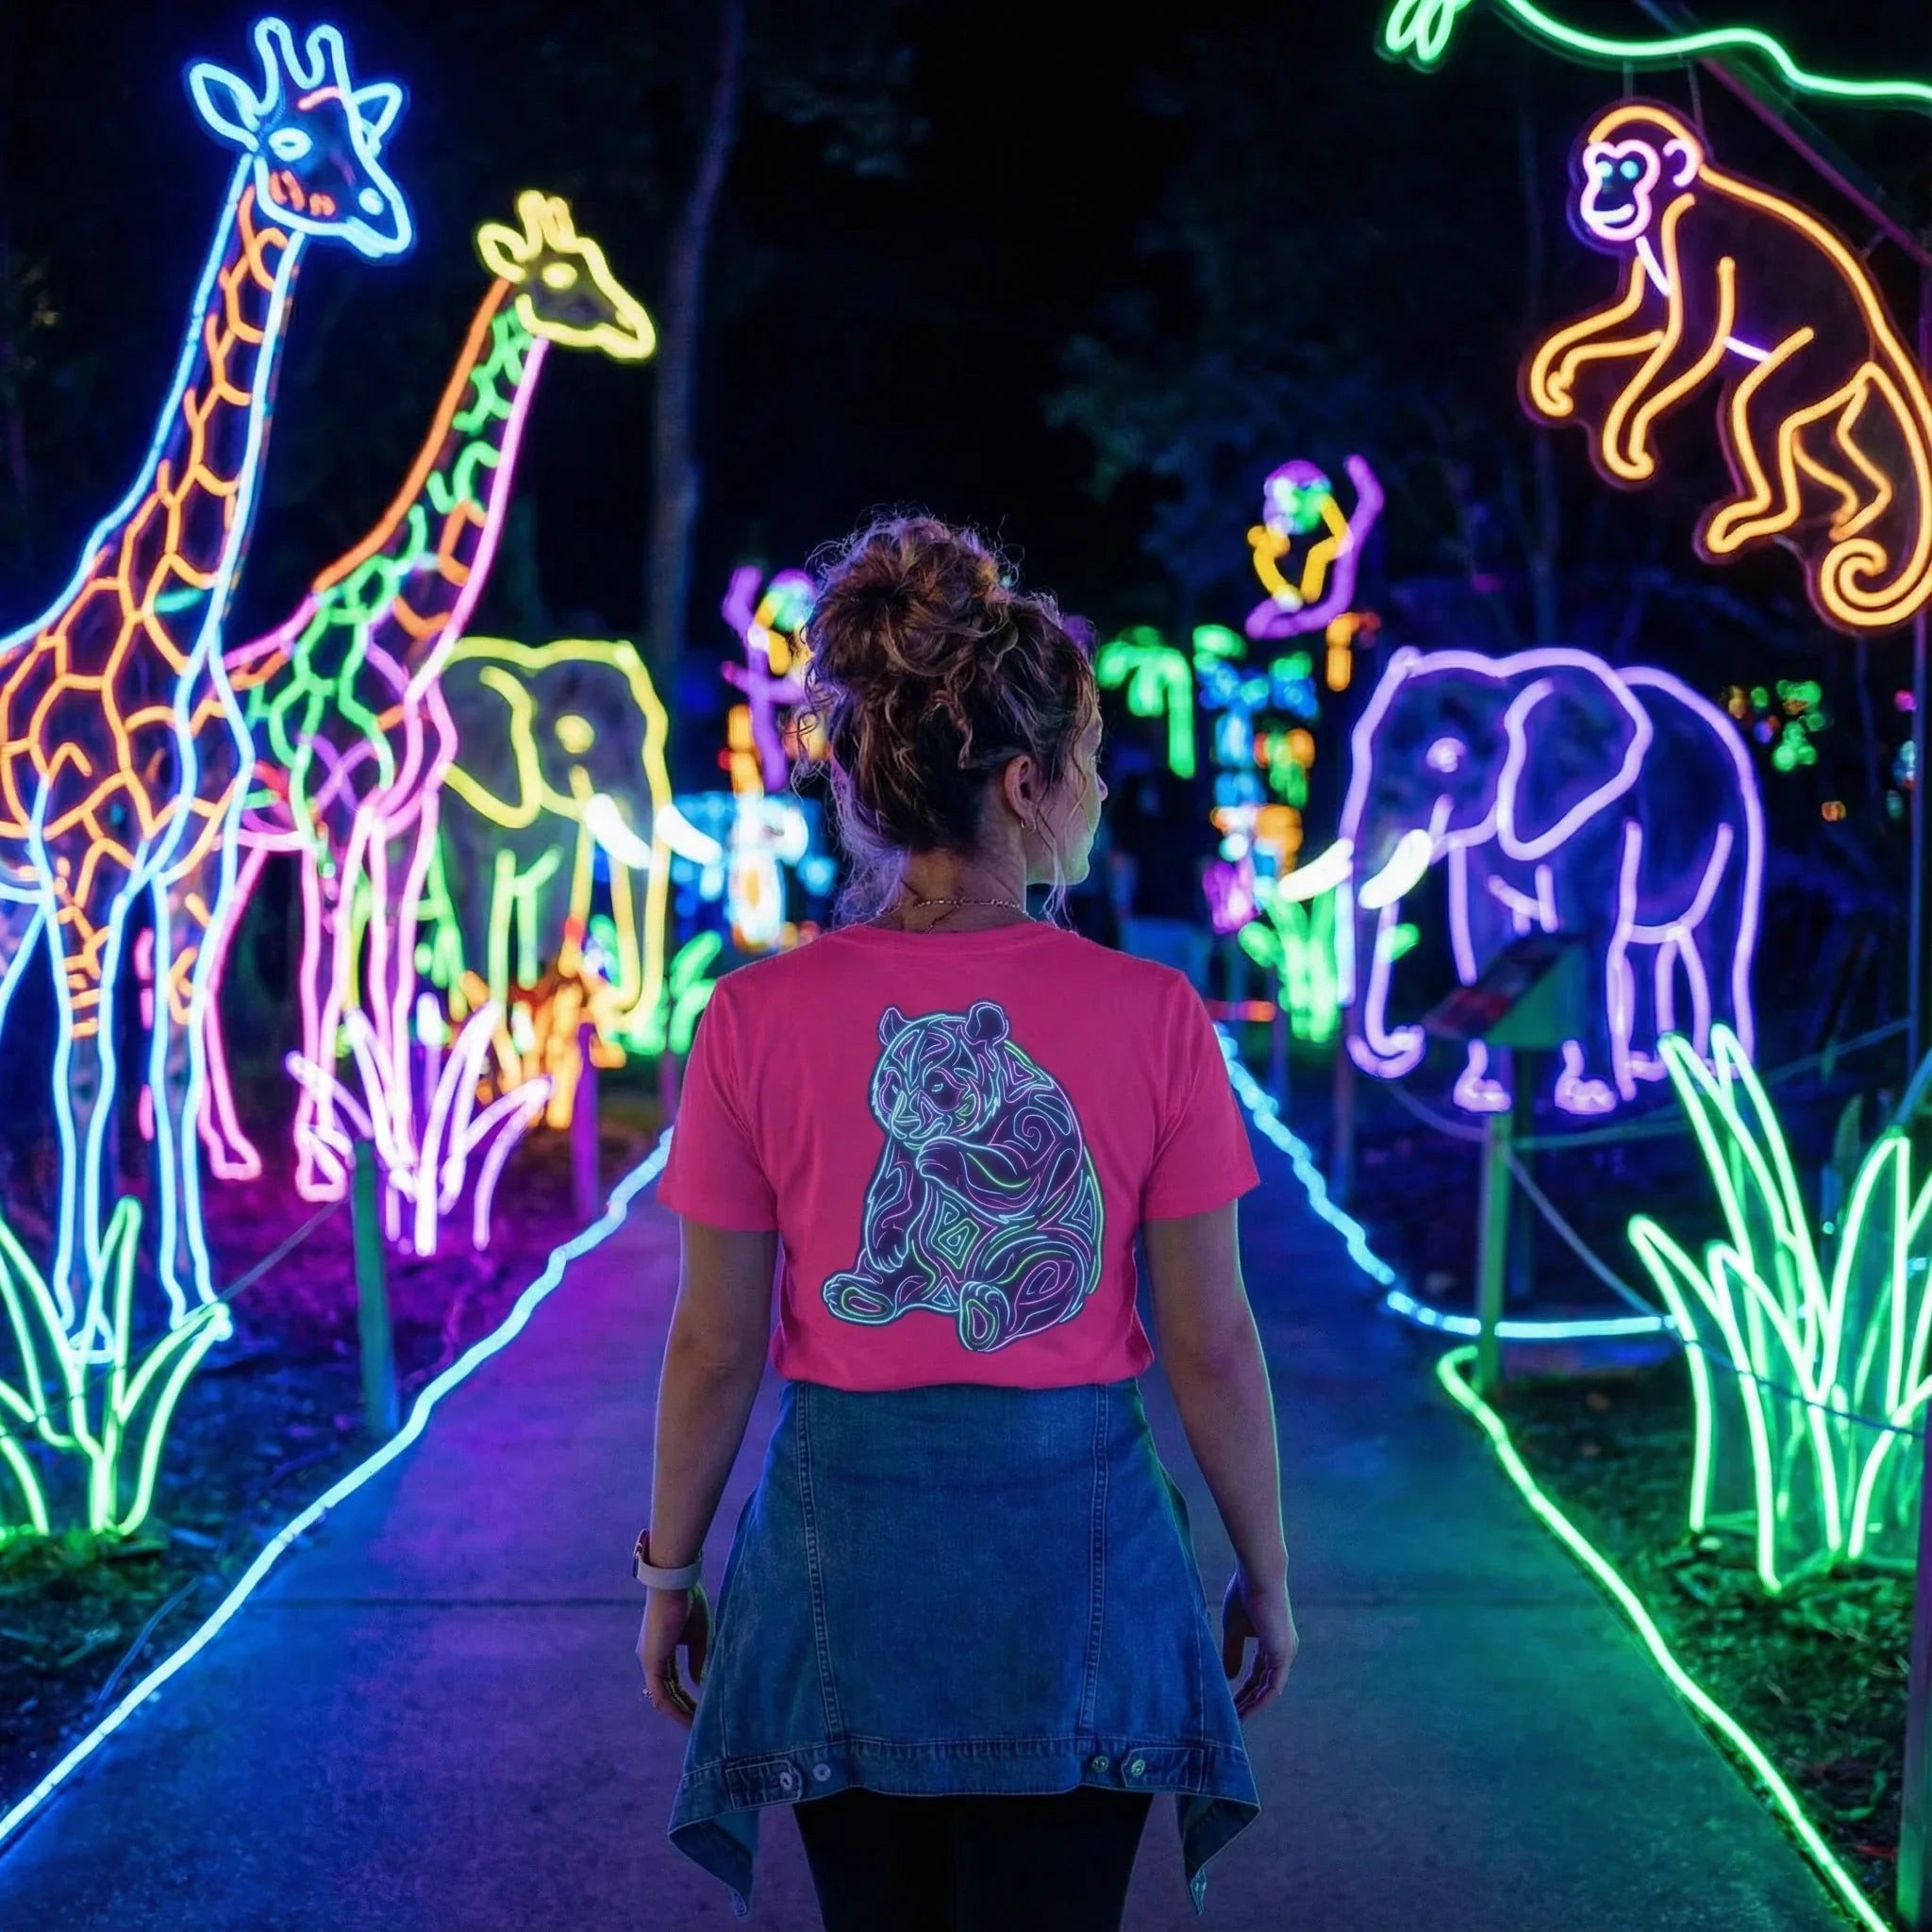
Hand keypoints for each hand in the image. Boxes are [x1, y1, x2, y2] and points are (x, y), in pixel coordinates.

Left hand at [637, 1583, 711, 1729]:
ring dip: (680, 1713)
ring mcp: (649, 1661)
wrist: (675, 1583)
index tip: (702, 1708)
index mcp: (661, 1648)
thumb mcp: (698, 1635)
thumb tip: (700, 1683)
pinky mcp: (651, 1662)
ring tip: (697, 1726)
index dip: (686, 1696)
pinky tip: (689, 1718)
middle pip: (667, 1692)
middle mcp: (651, 1658)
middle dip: (684, 1709)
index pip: (672, 1680)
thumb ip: (698, 1659)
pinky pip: (661, 1694)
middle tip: (701, 1724)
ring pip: (663, 1697)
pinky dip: (675, 1708)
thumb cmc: (688, 1601)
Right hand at [1221, 1567, 1296, 1719]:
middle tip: (1231, 1716)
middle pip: (1263, 1684)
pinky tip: (1247, 1711)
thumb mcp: (1234, 1629)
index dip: (1243, 1689)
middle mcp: (1282, 1651)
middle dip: (1247, 1701)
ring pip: (1269, 1689)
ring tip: (1236, 1719)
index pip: (1257, 1673)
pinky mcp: (1283, 1655)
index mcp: (1271, 1642)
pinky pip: (1273, 1687)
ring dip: (1253, 1705)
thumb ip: (1232, 1652)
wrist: (1258, 1576)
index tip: (1228, 1701)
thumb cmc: (1245, 1594)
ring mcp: (1284, 1654)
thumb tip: (1229, 1676)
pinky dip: (1260, 1700)